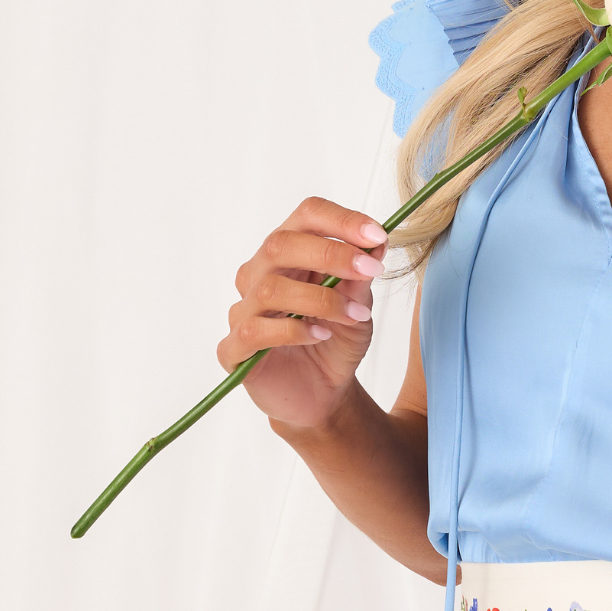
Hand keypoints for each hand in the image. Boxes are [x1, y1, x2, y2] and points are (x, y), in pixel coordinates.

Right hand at [221, 197, 386, 431]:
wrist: (322, 394)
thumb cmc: (335, 342)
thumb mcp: (359, 306)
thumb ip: (361, 277)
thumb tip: (376, 244)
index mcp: (290, 254)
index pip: (306, 216)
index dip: (340, 220)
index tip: (376, 235)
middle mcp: (259, 275)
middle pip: (280, 244)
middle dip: (332, 253)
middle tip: (370, 270)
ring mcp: (243, 310)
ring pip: (270, 288)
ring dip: (322, 299)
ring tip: (355, 314)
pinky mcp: (234, 348)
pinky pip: (255, 330)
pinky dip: (294, 331)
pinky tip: (321, 335)